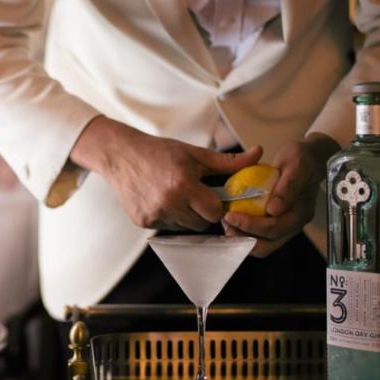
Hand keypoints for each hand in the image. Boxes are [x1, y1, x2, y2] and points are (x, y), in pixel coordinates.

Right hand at [70, 116, 262, 229]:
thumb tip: (258, 154)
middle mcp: (168, 203)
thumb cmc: (160, 152)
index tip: (213, 196)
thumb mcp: (194, 153)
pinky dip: (169, 217)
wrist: (121, 155)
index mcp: (183, 184)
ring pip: (185, 227)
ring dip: (186, 216)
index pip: (214, 212)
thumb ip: (228, 162)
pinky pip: (168, 227)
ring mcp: (154, 215)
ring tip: (178, 196)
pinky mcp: (143, 222)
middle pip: (201, 223)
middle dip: (202, 212)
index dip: (217, 205)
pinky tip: (162, 199)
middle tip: (195, 195)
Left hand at [223, 133, 338, 255]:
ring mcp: (286, 227)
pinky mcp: (277, 224)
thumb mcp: (296, 164)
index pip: (275, 227)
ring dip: (243, 239)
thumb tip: (274, 209)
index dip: (251, 225)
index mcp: (301, 212)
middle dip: (244, 237)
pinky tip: (233, 222)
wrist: (308, 160)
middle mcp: (294, 225)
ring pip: (263, 245)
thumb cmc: (301, 159)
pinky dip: (245, 234)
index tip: (231, 215)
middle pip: (268, 244)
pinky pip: (260, 238)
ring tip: (227, 224)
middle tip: (225, 223)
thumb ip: (288, 186)